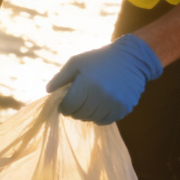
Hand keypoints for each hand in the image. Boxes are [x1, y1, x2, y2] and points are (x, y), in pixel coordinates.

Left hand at [46, 33, 163, 124]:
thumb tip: (48, 91)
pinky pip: (106, 121)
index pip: (69, 106)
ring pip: (92, 119)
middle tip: (76, 102)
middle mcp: (101, 96)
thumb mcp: (77, 62)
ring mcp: (114, 104)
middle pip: (80, 114)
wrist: (131, 58)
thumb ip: (61, 77)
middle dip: (74, 110)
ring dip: (87, 114)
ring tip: (89, 102)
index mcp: (87, 83)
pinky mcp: (124, 108)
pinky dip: (100, 116)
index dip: (63, 106)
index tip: (64, 102)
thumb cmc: (100, 59)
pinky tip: (100, 105)